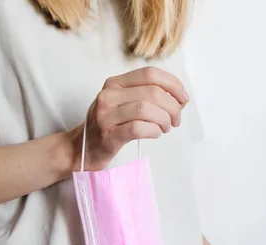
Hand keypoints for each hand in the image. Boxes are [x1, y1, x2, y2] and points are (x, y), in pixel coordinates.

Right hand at [72, 66, 189, 170]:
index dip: (173, 84)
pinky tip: (155, 133)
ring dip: (164, 119)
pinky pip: (138, 128)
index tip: (183, 99)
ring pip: (147, 109)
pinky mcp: (109, 135)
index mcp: (114, 83)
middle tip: (176, 119)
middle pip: (152, 92)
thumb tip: (178, 97)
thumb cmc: (107, 125)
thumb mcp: (121, 102)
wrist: (81, 148)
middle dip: (172, 106)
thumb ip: (144, 95)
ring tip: (166, 127)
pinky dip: (153, 130)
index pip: (150, 74)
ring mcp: (106, 115)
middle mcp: (108, 95)